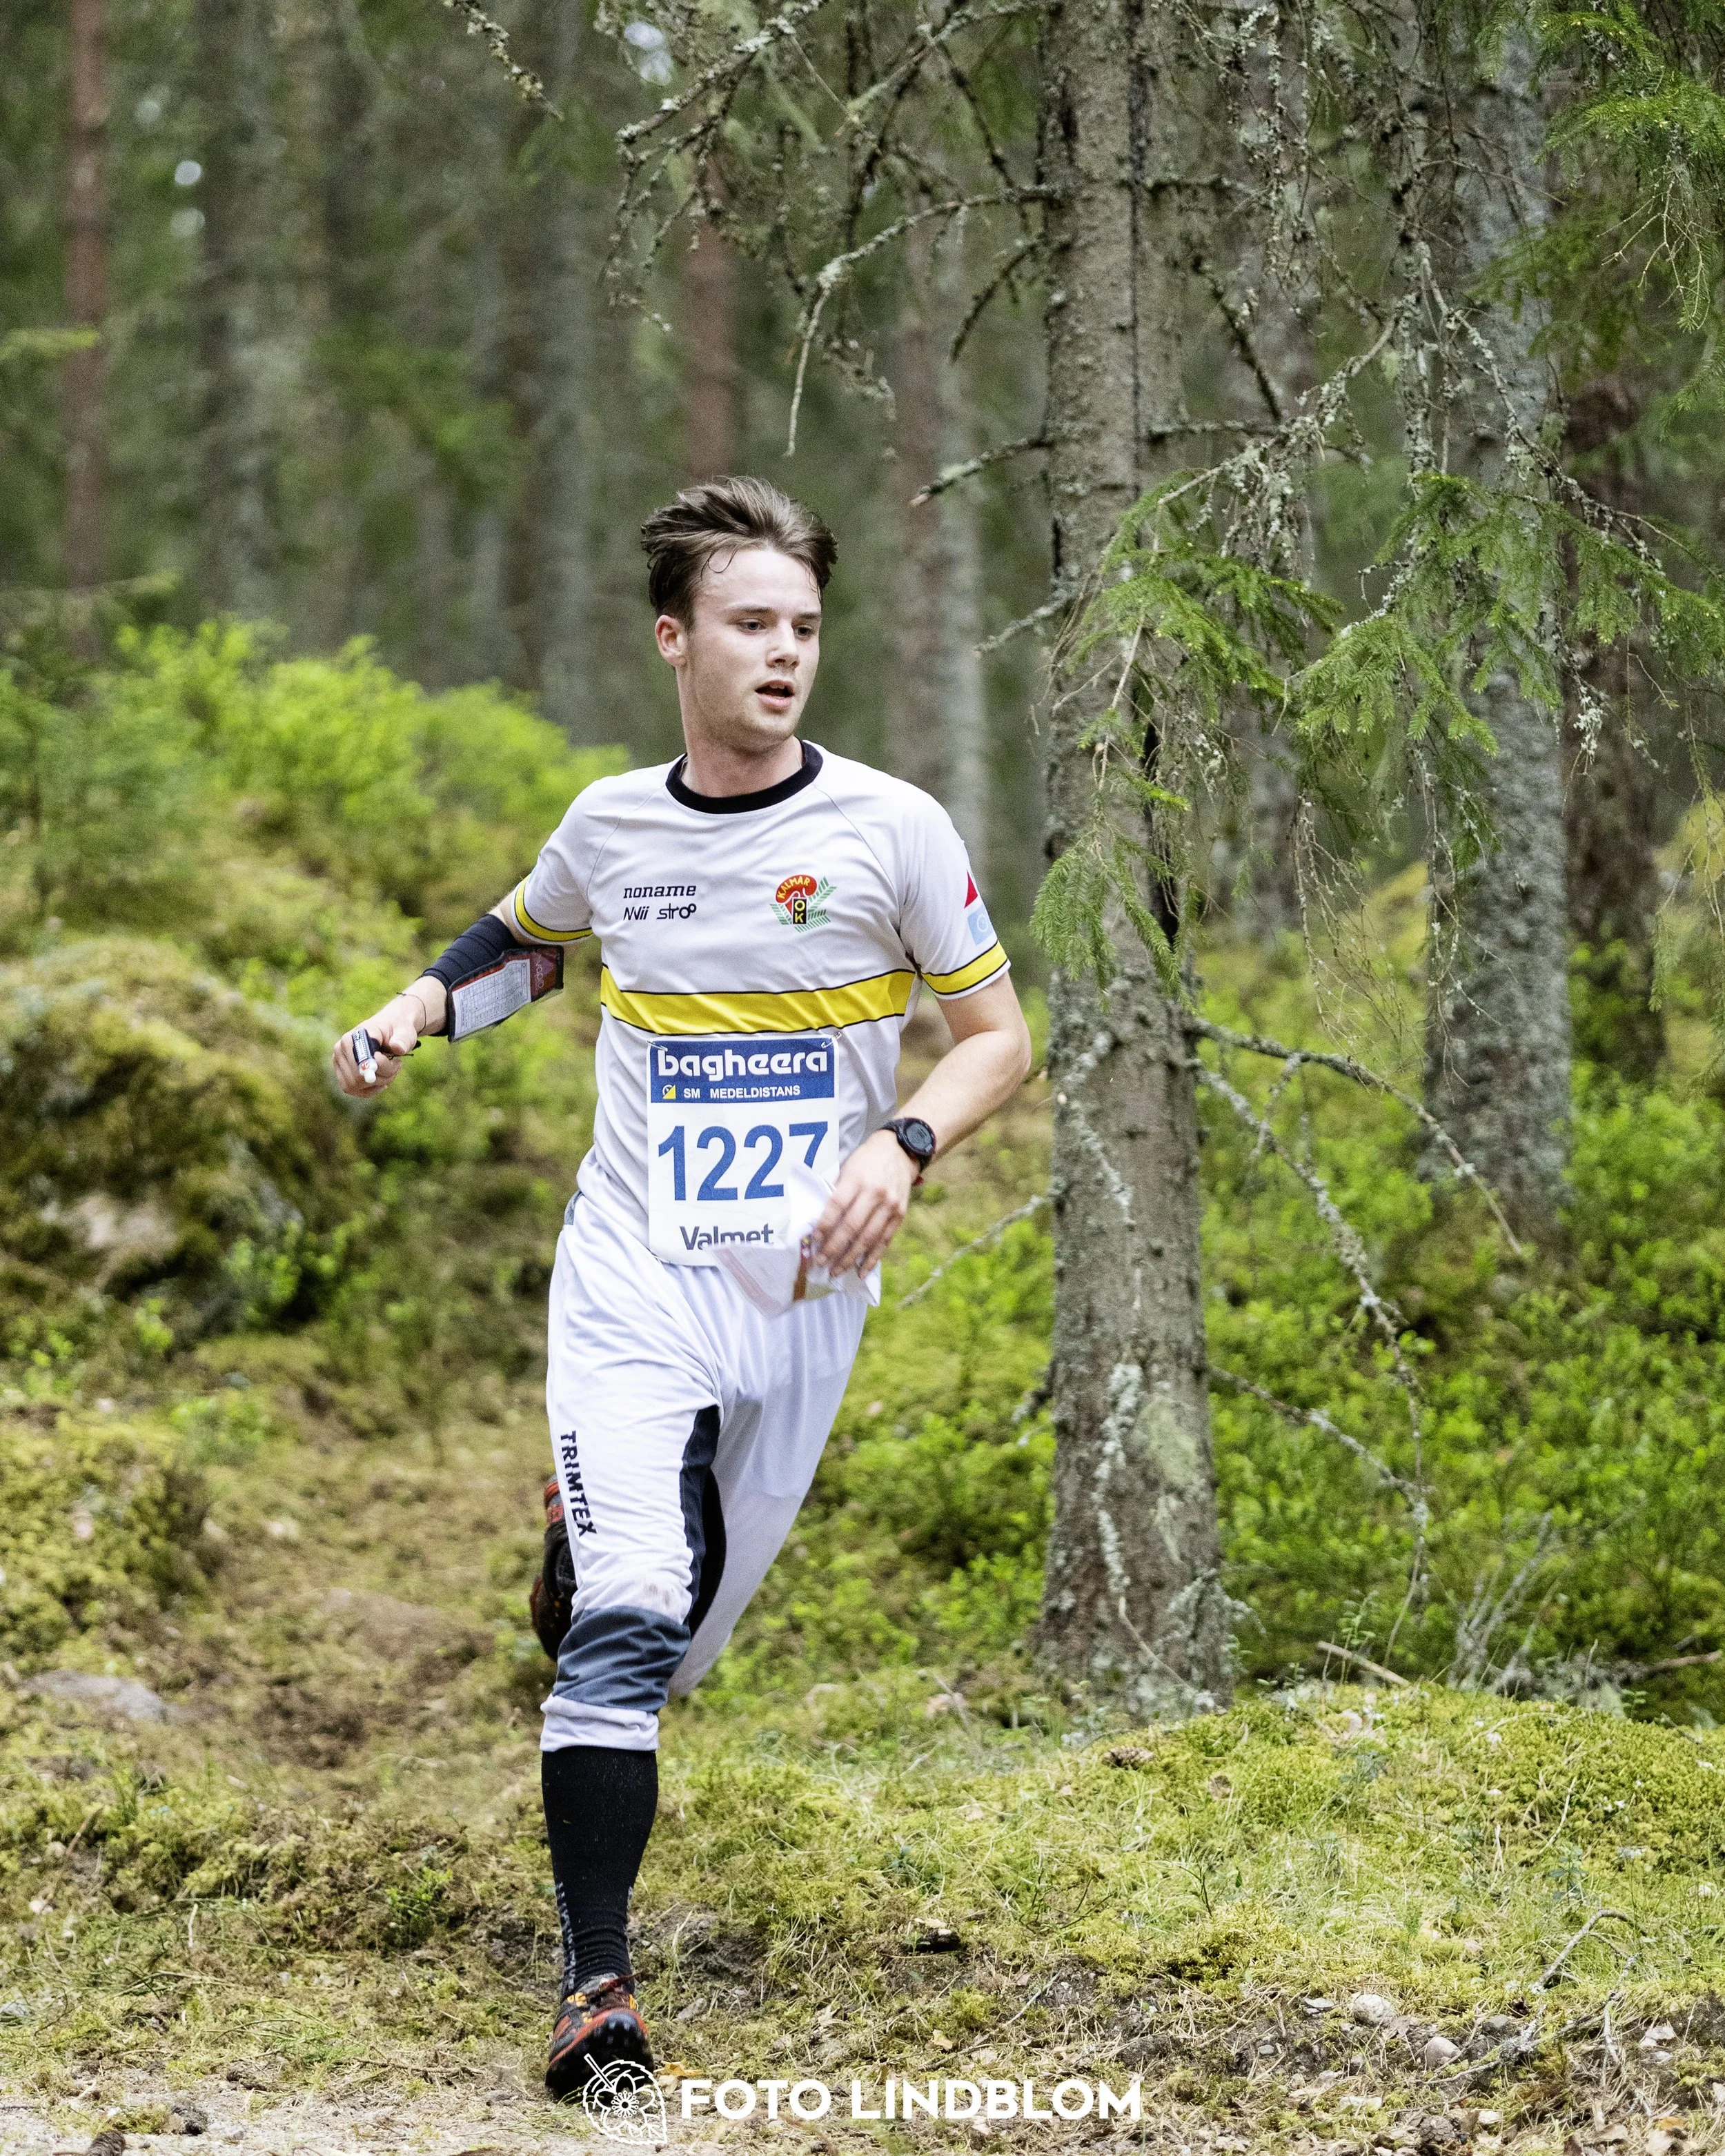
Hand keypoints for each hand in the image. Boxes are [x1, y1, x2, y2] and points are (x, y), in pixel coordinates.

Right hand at [330, 992, 424, 1097]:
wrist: (390, 1030)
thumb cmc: (397, 1030)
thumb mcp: (405, 1031)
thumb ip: (402, 1039)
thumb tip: (397, 1047)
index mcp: (354, 1036)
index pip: (363, 1061)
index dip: (381, 1067)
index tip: (399, 1063)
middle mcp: (341, 1048)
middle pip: (358, 1077)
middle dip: (383, 1075)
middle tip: (398, 1066)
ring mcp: (338, 1062)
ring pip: (355, 1085)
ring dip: (378, 1083)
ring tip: (391, 1071)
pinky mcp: (341, 1073)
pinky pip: (353, 1090)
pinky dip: (370, 1089)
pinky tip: (383, 1081)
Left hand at [814, 1129, 919, 1275]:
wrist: (900, 1151)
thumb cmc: (867, 1160)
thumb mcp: (848, 1167)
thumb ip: (838, 1192)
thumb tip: (820, 1222)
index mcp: (858, 1179)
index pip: (837, 1206)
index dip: (824, 1225)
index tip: (813, 1239)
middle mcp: (876, 1194)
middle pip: (852, 1226)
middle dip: (834, 1248)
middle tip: (820, 1262)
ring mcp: (890, 1206)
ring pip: (868, 1238)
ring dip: (851, 1258)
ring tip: (836, 1271)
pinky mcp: (900, 1215)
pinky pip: (884, 1241)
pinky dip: (872, 1258)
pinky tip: (861, 1271)